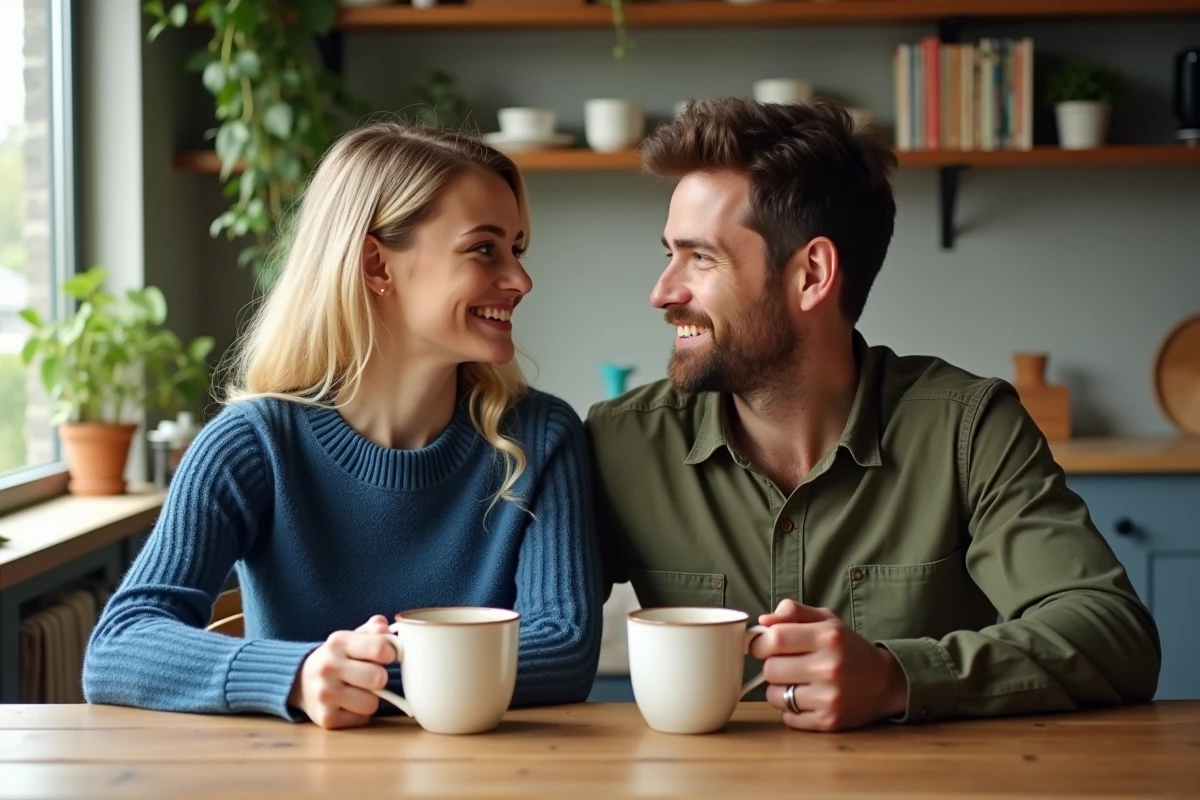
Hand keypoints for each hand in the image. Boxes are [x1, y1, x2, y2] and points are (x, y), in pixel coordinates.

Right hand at [288, 615, 394, 729]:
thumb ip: (372, 629)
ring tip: (359, 691)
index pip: (379, 648)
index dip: (391, 653)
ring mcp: (325, 694)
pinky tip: (348, 704)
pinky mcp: (325, 718)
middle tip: (371, 675)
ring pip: (372, 703)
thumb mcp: (351, 638)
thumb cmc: (337, 657)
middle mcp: (328, 667)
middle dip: (380, 678)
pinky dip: (360, 714)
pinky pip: (362, 719)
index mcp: (338, 642)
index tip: (387, 656)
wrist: (300, 681)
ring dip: (371, 699)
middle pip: (379, 678)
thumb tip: (385, 628)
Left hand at [750, 600, 907, 731]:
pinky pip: (788, 717)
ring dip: (779, 689)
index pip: (775, 639)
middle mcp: (830, 667)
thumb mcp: (827, 621)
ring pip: (774, 695)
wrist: (885, 682)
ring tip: (798, 682)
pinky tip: (808, 699)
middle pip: (770, 669)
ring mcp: (830, 698)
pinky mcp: (829, 722)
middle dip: (772, 666)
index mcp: (828, 637)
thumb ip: (793, 612)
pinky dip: (791, 709)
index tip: (763, 645)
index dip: (760, 643)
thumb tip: (763, 621)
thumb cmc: (847, 647)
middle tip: (786, 664)